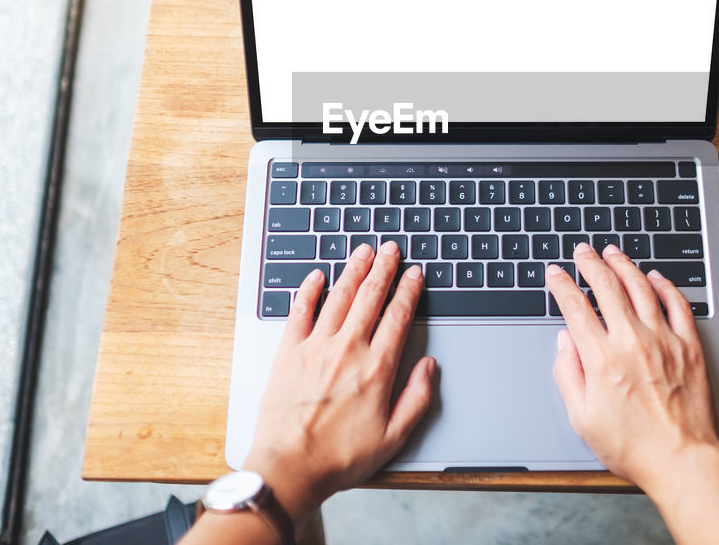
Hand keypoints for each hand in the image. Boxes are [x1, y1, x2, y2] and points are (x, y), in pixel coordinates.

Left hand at [243, 241, 435, 525]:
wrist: (289, 467)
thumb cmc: (339, 458)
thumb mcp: (394, 437)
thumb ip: (417, 399)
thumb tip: (430, 367)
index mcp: (376, 368)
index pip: (398, 317)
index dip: (409, 291)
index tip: (415, 274)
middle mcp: (348, 349)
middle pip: (370, 297)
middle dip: (384, 269)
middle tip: (391, 250)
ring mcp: (316, 347)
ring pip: (339, 296)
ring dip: (353, 270)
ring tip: (363, 251)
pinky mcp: (288, 352)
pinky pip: (300, 310)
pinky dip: (309, 289)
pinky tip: (316, 276)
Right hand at [546, 242, 718, 493]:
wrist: (681, 459)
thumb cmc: (632, 447)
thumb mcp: (582, 418)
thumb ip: (568, 375)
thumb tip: (564, 342)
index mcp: (601, 359)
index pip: (575, 307)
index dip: (561, 285)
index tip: (555, 274)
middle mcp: (632, 342)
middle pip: (607, 287)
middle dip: (590, 263)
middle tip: (582, 252)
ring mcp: (664, 340)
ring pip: (641, 287)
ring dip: (623, 265)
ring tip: (612, 253)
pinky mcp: (689, 346)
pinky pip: (677, 304)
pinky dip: (665, 285)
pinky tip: (655, 277)